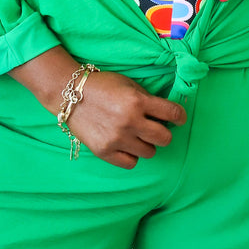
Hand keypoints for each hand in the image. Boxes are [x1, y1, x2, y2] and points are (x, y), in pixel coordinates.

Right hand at [66, 70, 185, 170]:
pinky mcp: (105, 151)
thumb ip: (148, 100)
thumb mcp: (128, 85)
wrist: (69, 95)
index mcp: (137, 101)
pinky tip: (126, 145)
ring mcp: (117, 138)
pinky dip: (131, 155)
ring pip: (149, 152)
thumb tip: (167, 115)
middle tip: (155, 129)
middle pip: (165, 138)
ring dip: (146, 145)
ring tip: (136, 136)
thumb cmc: (102, 87)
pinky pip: (131, 163)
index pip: (172, 113)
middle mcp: (129, 121)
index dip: (180, 116)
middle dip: (163, 133)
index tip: (178, 118)